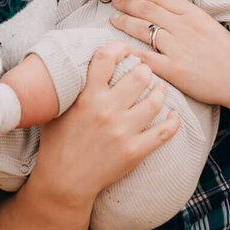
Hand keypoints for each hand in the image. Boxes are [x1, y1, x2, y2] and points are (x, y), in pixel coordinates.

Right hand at [32, 41, 178, 205]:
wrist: (63, 182)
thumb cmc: (57, 144)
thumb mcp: (57, 110)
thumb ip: (72, 88)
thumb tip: (81, 62)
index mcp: (86, 97)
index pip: (106, 57)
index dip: (118, 47)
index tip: (124, 50)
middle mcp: (107, 111)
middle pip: (140, 75)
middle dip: (144, 70)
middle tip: (143, 73)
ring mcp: (123, 132)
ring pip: (156, 100)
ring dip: (160, 91)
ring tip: (158, 89)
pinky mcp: (135, 151)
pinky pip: (165, 131)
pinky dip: (173, 120)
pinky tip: (172, 114)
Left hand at [110, 0, 229, 114]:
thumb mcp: (210, 23)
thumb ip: (188, 15)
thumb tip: (167, 7)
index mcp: (193, 13)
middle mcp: (183, 26)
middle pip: (147, 9)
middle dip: (127, 2)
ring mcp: (178, 47)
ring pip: (142, 29)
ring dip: (124, 22)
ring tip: (113, 18)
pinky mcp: (175, 70)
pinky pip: (146, 58)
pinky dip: (130, 52)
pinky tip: (118, 49)